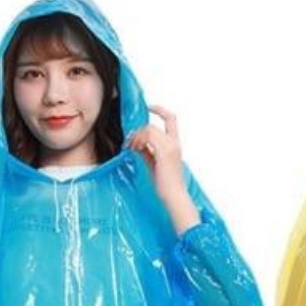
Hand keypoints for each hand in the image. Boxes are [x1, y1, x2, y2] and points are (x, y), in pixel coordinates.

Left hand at [127, 105, 198, 233]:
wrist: (174, 197)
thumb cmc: (165, 187)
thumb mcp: (153, 165)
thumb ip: (146, 152)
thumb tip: (135, 144)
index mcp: (175, 145)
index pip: (171, 119)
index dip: (160, 110)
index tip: (149, 107)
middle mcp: (174, 143)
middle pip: (153, 125)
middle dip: (138, 132)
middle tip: (130, 144)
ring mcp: (171, 146)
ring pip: (149, 128)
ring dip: (137, 137)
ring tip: (132, 149)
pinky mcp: (165, 151)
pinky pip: (148, 135)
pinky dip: (138, 141)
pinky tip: (134, 150)